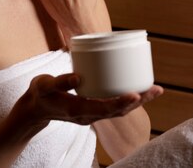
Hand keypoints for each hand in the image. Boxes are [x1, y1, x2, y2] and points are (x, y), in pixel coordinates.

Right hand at [14, 73, 163, 127]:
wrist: (35, 109)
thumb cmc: (40, 94)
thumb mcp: (45, 85)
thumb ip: (60, 81)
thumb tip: (79, 76)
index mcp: (77, 110)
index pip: (104, 108)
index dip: (122, 102)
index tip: (137, 94)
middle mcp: (88, 115)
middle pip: (119, 111)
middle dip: (139, 101)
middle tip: (157, 89)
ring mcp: (92, 114)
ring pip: (119, 111)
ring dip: (138, 102)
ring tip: (154, 90)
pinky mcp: (93, 109)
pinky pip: (114, 107)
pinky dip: (127, 100)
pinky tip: (138, 91)